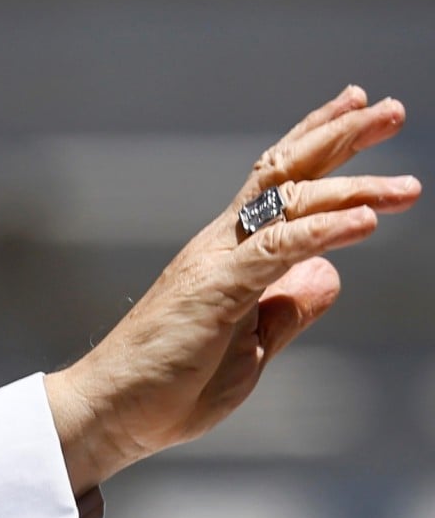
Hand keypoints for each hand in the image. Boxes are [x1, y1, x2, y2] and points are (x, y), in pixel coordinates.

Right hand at [45, 85, 421, 494]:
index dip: (318, 144)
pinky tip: (368, 220)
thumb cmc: (170, 385)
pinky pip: (276, 251)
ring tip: (405, 184)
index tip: (356, 110)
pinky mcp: (216, 290)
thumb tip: (330, 275)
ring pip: (286, 204)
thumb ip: (287, 309)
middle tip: (390, 108)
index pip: (277, 186)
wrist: (113, 409)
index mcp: (225, 255)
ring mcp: (215, 263)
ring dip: (350, 184)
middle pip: (284, 175)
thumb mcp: (250, 348)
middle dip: (339, 138)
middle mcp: (219, 245)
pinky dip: (323, 231)